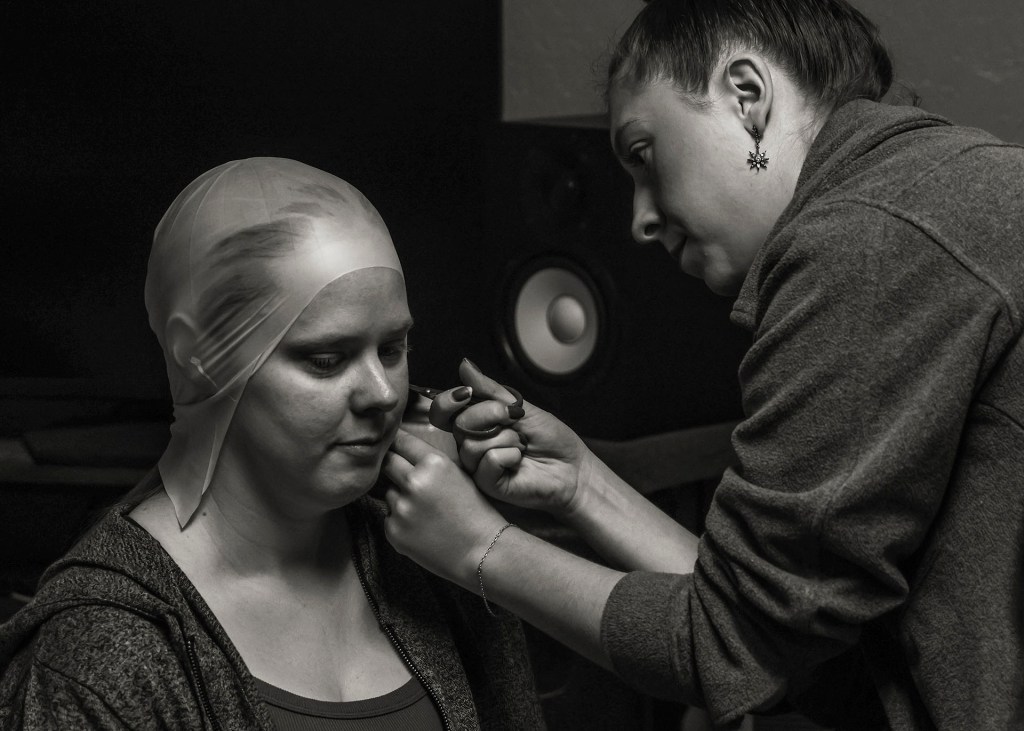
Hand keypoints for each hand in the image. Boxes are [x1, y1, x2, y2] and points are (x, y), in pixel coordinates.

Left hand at [382, 428, 507, 584]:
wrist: (482, 551)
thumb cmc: (475, 511)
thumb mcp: (458, 475)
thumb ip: (430, 462)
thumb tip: (401, 451)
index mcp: (433, 463)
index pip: (401, 441)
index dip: (396, 442)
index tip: (392, 443)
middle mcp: (414, 482)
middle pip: (387, 462)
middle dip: (392, 465)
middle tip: (402, 474)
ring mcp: (401, 507)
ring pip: (389, 492)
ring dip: (399, 496)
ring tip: (424, 511)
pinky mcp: (393, 530)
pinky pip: (390, 517)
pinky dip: (400, 520)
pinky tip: (421, 528)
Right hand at [429, 359, 592, 517]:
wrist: (572, 467)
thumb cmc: (550, 438)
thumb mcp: (520, 406)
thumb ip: (489, 390)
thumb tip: (465, 365)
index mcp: (476, 424)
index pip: (444, 412)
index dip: (448, 401)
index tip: (468, 394)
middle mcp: (472, 444)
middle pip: (458, 425)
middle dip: (489, 415)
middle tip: (514, 418)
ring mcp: (478, 466)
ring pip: (472, 445)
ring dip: (505, 438)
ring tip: (521, 445)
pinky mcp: (488, 484)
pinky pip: (487, 461)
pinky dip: (509, 455)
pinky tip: (519, 461)